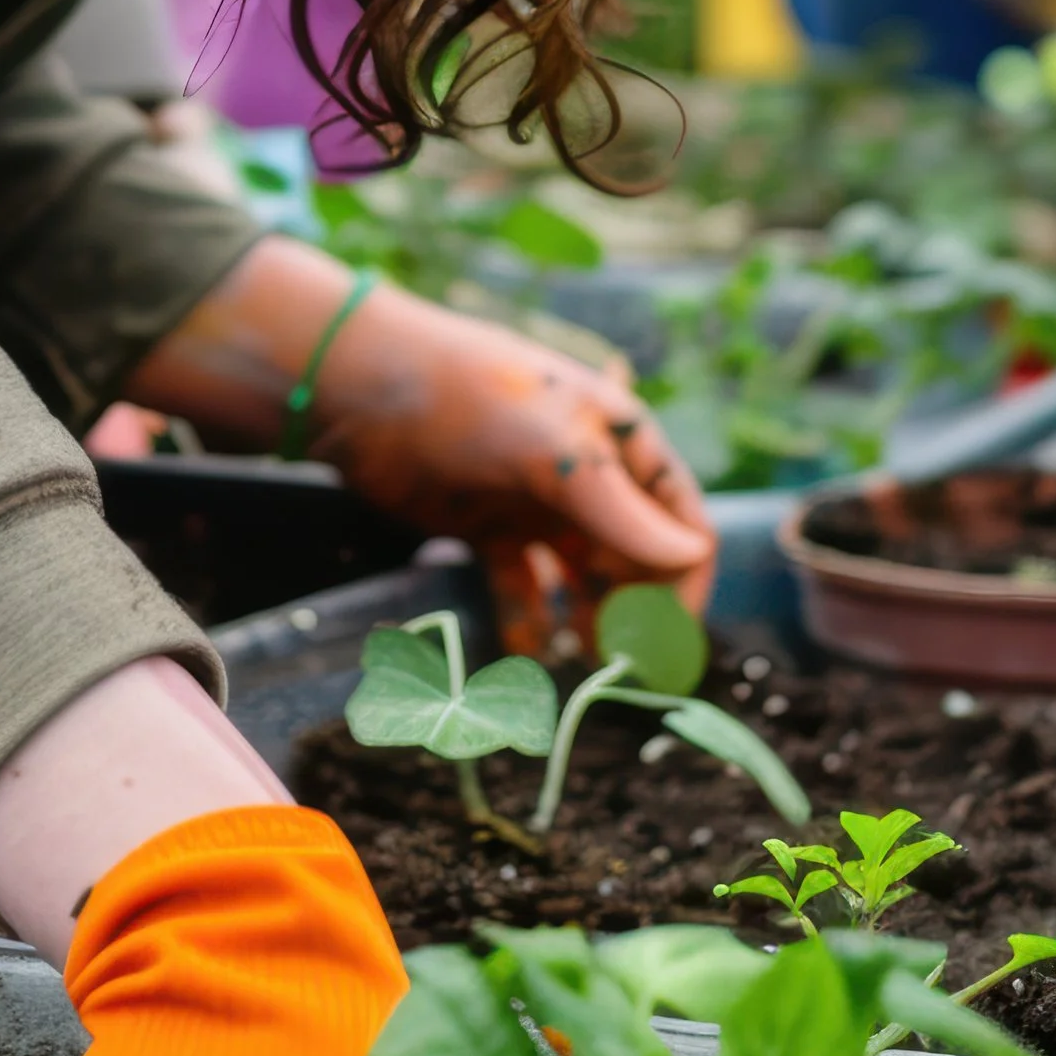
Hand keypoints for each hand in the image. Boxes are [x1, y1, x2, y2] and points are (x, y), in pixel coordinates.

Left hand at [128, 239, 715, 652]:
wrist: (363, 388)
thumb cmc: (471, 400)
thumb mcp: (552, 450)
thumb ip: (620, 510)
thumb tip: (692, 557)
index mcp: (621, 444)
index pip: (681, 520)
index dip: (685, 580)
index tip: (669, 640)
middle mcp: (589, 477)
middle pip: (637, 558)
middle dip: (636, 612)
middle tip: (623, 667)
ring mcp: (539, 505)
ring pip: (582, 579)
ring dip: (588, 622)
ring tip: (579, 665)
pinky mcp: (490, 529)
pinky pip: (523, 587)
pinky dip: (529, 622)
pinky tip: (525, 652)